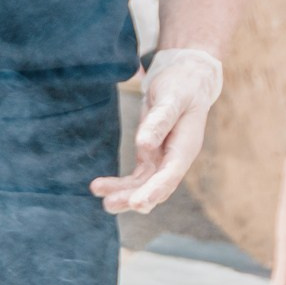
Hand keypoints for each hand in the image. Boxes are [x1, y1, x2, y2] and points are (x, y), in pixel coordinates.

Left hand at [92, 48, 224, 213]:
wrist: (186, 79)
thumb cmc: (181, 86)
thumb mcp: (172, 98)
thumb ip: (160, 121)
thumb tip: (144, 145)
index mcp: (186, 147)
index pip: (171, 175)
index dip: (154, 190)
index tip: (137, 203)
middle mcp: (177, 158)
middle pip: (157, 186)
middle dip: (134, 198)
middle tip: (109, 205)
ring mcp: (164, 159)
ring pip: (144, 185)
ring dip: (123, 193)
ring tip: (99, 195)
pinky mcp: (152, 156)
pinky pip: (137, 177)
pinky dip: (121, 184)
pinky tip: (101, 187)